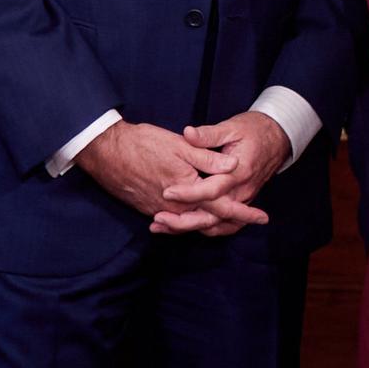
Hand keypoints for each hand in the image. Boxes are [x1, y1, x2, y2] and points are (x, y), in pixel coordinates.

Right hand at [77, 119, 240, 221]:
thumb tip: (234, 165)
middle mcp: (175, 206)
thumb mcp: (180, 145)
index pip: (222, 207)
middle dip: (232, 222)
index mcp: (187, 190)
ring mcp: (160, 210)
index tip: (263, 217)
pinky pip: (175, 222)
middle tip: (253, 221)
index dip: (244, 212)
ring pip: (192, 224)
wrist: (105, 151)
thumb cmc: (142, 144)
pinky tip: (196, 219)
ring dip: (212, 224)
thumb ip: (207, 157)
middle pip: (209, 221)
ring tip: (230, 222)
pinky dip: (189, 223)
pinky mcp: (148, 209)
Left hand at [149, 111, 289, 235]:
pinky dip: (203, 229)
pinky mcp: (241, 204)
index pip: (212, 190)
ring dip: (190, 228)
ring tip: (162, 227)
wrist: (277, 138)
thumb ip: (209, 134)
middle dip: (184, 221)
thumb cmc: (253, 130)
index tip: (167, 192)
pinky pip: (223, 224)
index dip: (189, 193)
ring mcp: (243, 200)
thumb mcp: (231, 127)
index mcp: (239, 172)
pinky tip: (181, 228)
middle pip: (213, 215)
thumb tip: (188, 133)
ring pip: (217, 224)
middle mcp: (242, 191)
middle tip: (158, 219)